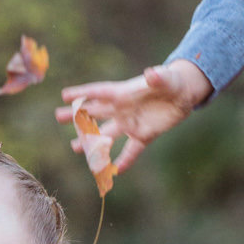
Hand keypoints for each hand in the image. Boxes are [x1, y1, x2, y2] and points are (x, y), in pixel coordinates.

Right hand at [56, 60, 210, 174]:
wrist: (184, 94)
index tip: (65, 95)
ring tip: (76, 148)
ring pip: (107, 134)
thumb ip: (157, 77)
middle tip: (58, 117)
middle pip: (96, 112)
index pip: (100, 93)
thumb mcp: (166, 78)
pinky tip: (116, 171)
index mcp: (124, 92)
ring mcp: (131, 123)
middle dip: (78, 115)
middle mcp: (123, 109)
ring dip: (93, 142)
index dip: (83, 93)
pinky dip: (125, 160)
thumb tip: (151, 73)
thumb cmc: (171, 80)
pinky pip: (131, 150)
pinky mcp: (144, 135)